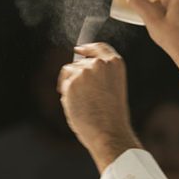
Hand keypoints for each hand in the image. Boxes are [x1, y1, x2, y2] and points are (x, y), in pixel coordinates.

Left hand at [57, 43, 140, 170]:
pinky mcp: (71, 81)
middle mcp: (100, 63)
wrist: (109, 131)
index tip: (79, 50)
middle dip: (77, 76)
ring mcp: (85, 71)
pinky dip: (66, 95)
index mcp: (115, 63)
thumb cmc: (111, 115)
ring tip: (82, 104)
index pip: (99, 47)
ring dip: (71, 85)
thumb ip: (99, 75)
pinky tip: (76, 106)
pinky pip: (63, 85)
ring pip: (69, 72)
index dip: (88, 48)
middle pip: (80, 62)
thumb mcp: (112, 87)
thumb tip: (77, 69)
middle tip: (83, 96)